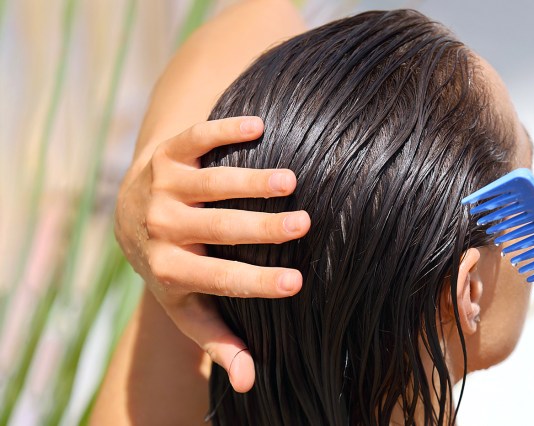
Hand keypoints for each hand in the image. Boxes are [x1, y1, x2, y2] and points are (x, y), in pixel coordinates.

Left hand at [114, 116, 310, 391]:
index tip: (297, 283)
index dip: (258, 284)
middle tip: (305, 224)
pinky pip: (198, 138)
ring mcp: (164, 186)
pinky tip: (259, 126)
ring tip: (292, 180)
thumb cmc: (170, 265)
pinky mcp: (169, 153)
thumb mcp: (185, 307)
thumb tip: (250, 382)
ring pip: (212, 182)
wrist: (127, 213)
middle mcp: (163, 225)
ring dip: (251, 181)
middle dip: (264, 228)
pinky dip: (225, 129)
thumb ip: (216, 341)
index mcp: (170, 269)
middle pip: (219, 228)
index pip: (220, 279)